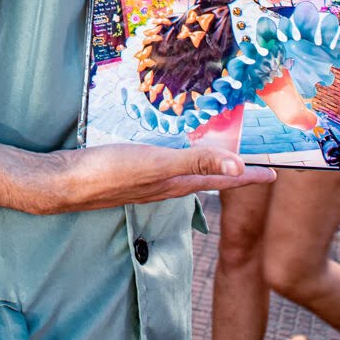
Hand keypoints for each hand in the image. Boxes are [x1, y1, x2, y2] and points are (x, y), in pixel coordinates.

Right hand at [0, 135, 275, 214]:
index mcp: (177, 183)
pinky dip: (181, 160)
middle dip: (235, 173)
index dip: (251, 177)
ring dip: (209, 167)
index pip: (225, 181)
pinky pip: (167, 168)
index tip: (276, 174)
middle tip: (257, 165)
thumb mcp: (156, 163)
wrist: (62, 184)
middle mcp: (167, 186)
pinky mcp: (131, 174)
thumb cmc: (107, 173)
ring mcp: (148, 182)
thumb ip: (197, 162)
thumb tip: (240, 166)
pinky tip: (173, 154)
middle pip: (210, 179)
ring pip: (189, 175)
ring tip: (223, 157)